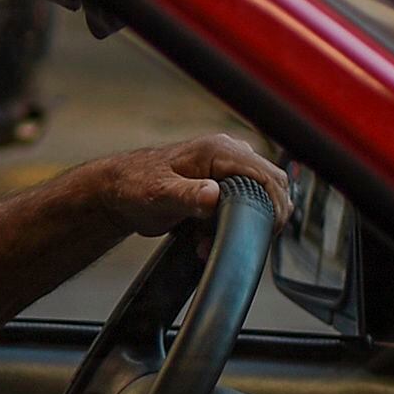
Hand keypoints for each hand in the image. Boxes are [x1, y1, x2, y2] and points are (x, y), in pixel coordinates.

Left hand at [67, 131, 291, 237]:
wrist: (118, 190)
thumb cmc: (134, 186)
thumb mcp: (159, 195)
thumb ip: (187, 195)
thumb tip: (213, 195)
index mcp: (218, 150)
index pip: (266, 175)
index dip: (275, 204)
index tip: (267, 230)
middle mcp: (228, 154)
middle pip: (270, 185)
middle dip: (260, 217)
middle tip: (239, 241)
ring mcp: (227, 168)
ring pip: (259, 197)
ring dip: (244, 224)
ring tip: (209, 242)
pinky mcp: (223, 183)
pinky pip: (243, 204)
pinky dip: (231, 225)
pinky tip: (206, 240)